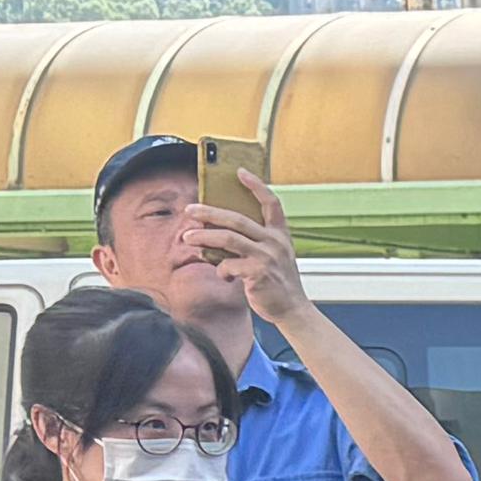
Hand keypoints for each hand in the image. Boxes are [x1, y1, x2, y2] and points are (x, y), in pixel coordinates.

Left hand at [182, 176, 307, 325]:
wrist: (292, 309)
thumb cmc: (277, 282)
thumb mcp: (273, 256)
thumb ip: (252, 242)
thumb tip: (216, 232)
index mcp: (280, 234)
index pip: (271, 202)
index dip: (256, 186)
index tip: (239, 172)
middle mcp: (275, 242)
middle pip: (236, 218)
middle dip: (209, 213)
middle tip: (189, 211)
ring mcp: (267, 257)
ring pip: (227, 238)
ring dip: (203, 237)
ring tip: (187, 238)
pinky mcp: (258, 273)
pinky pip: (228, 265)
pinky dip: (220, 269)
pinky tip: (223, 275)